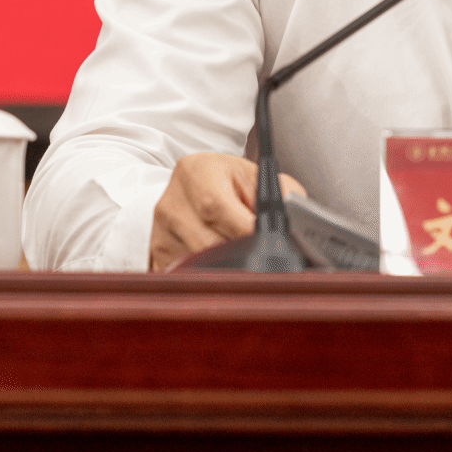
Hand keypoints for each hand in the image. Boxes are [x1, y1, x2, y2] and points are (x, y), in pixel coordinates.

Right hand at [148, 153, 305, 272]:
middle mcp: (171, 203)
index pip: (216, 207)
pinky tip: (226, 270)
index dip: (244, 230)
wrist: (195, 185)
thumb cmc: (231, 182)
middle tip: (266, 260)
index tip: (268, 243)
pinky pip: (187, 277)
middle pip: (206, 243)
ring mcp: (160, 233)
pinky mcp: (158, 258)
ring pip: (197, 266)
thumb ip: (283, 192)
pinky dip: (209, 278)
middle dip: (240, 254)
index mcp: (195, 173)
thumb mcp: (258, 176)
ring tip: (247, 262)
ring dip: (227, 269)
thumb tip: (293, 222)